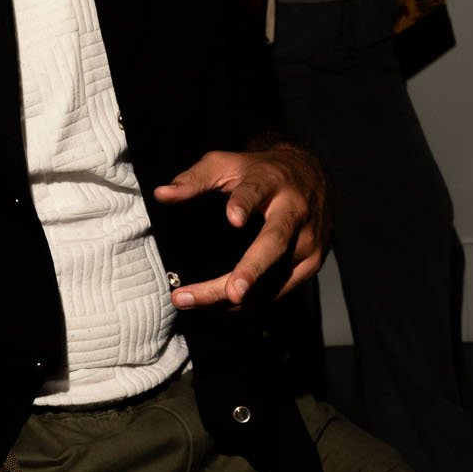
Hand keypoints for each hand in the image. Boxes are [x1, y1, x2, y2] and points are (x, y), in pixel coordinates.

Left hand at [155, 143, 329, 308]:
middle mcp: (295, 213)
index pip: (257, 192)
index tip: (233, 219)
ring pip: (274, 275)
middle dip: (253, 269)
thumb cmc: (260, 171)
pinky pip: (279, 289)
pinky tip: (218, 306)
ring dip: (236, 296)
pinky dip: (249, 301)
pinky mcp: (311, 264)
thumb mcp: (226, 164)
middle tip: (232, 292)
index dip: (244, 204)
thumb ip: (194, 179)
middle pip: (275, 243)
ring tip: (193, 300)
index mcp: (271, 182)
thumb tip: (161, 194)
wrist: (311, 176)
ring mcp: (308, 241)